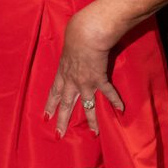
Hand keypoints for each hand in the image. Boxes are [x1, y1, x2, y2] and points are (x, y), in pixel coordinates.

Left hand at [44, 9, 123, 136]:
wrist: (86, 33)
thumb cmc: (76, 33)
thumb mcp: (68, 43)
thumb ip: (70, 50)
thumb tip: (73, 44)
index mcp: (62, 71)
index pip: (54, 92)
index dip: (50, 105)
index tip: (46, 117)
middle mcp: (72, 80)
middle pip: (66, 104)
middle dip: (62, 120)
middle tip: (59, 134)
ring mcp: (85, 82)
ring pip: (87, 106)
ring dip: (91, 120)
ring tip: (94, 133)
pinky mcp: (99, 79)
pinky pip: (108, 93)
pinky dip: (115, 100)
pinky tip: (121, 110)